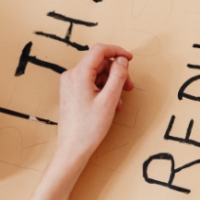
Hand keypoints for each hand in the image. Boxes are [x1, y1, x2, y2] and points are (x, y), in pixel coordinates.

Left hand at [56, 44, 134, 158]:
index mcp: (79, 74)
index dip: (117, 51)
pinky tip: (111, 103)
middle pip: (99, 63)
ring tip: (120, 100)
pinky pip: (91, 83)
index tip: (130, 59)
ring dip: (111, 83)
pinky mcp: (71, 93)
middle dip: (116, 72)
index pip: (100, 50)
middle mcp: (71, 76)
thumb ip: (118, 75)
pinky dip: (103, 89)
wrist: (73, 148)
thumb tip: (122, 60)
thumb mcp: (110, 99)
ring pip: (96, 74)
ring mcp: (70, 84)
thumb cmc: (89, 128)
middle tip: (129, 86)